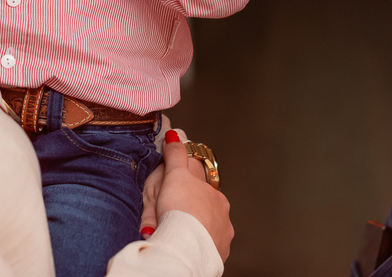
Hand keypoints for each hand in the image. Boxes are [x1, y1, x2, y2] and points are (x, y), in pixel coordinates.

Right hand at [149, 129, 232, 260]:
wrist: (184, 246)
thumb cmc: (180, 209)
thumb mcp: (175, 174)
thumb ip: (176, 154)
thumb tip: (175, 135)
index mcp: (216, 197)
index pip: (203, 188)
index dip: (186, 189)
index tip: (174, 195)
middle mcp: (223, 217)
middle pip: (205, 211)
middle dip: (190, 212)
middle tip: (169, 215)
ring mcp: (220, 238)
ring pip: (205, 231)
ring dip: (192, 230)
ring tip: (174, 233)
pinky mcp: (214, 256)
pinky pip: (202, 249)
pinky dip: (193, 247)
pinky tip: (181, 247)